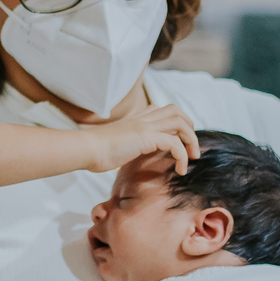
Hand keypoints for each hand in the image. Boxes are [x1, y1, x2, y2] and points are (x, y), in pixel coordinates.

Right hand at [85, 104, 199, 176]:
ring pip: (180, 123)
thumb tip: (130, 154)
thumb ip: (128, 144)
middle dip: (190, 127)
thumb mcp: (116, 144)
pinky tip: (180, 170)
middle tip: (192, 148)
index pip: (162, 110)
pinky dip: (182, 157)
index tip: (179, 142)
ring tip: (192, 157)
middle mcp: (143, 118)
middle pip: (176, 111)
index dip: (176, 123)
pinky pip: (175, 144)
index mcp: (136, 119)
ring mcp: (145, 126)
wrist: (87, 149)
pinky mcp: (147, 137)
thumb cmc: (96, 151)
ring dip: (192, 140)